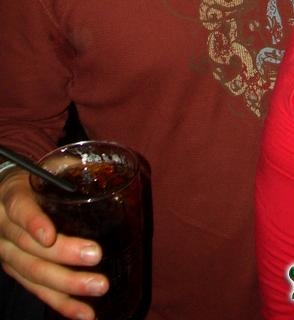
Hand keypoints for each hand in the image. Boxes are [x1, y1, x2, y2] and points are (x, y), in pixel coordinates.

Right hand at [0, 168, 107, 319]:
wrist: (3, 195)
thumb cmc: (33, 179)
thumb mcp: (46, 167)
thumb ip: (70, 168)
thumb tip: (106, 167)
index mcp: (12, 196)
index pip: (19, 209)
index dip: (33, 223)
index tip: (49, 236)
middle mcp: (4, 229)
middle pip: (30, 247)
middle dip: (64, 255)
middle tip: (96, 256)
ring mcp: (8, 255)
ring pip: (33, 273)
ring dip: (67, 284)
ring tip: (98, 287)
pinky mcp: (17, 272)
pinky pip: (37, 291)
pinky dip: (61, 304)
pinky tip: (84, 314)